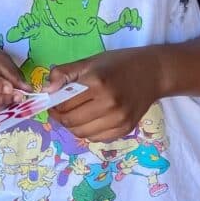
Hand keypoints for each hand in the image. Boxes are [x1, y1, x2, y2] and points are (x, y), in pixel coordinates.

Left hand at [45, 48, 159, 142]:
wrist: (153, 73)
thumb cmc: (119, 63)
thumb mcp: (90, 61)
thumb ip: (65, 74)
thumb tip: (46, 90)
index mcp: (97, 83)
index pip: (64, 104)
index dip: (53, 105)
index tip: (51, 101)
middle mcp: (109, 103)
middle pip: (71, 121)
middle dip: (60, 117)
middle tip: (58, 110)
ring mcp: (119, 119)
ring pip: (83, 133)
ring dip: (72, 127)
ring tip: (73, 115)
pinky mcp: (126, 129)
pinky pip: (98, 139)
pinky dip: (88, 132)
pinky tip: (89, 120)